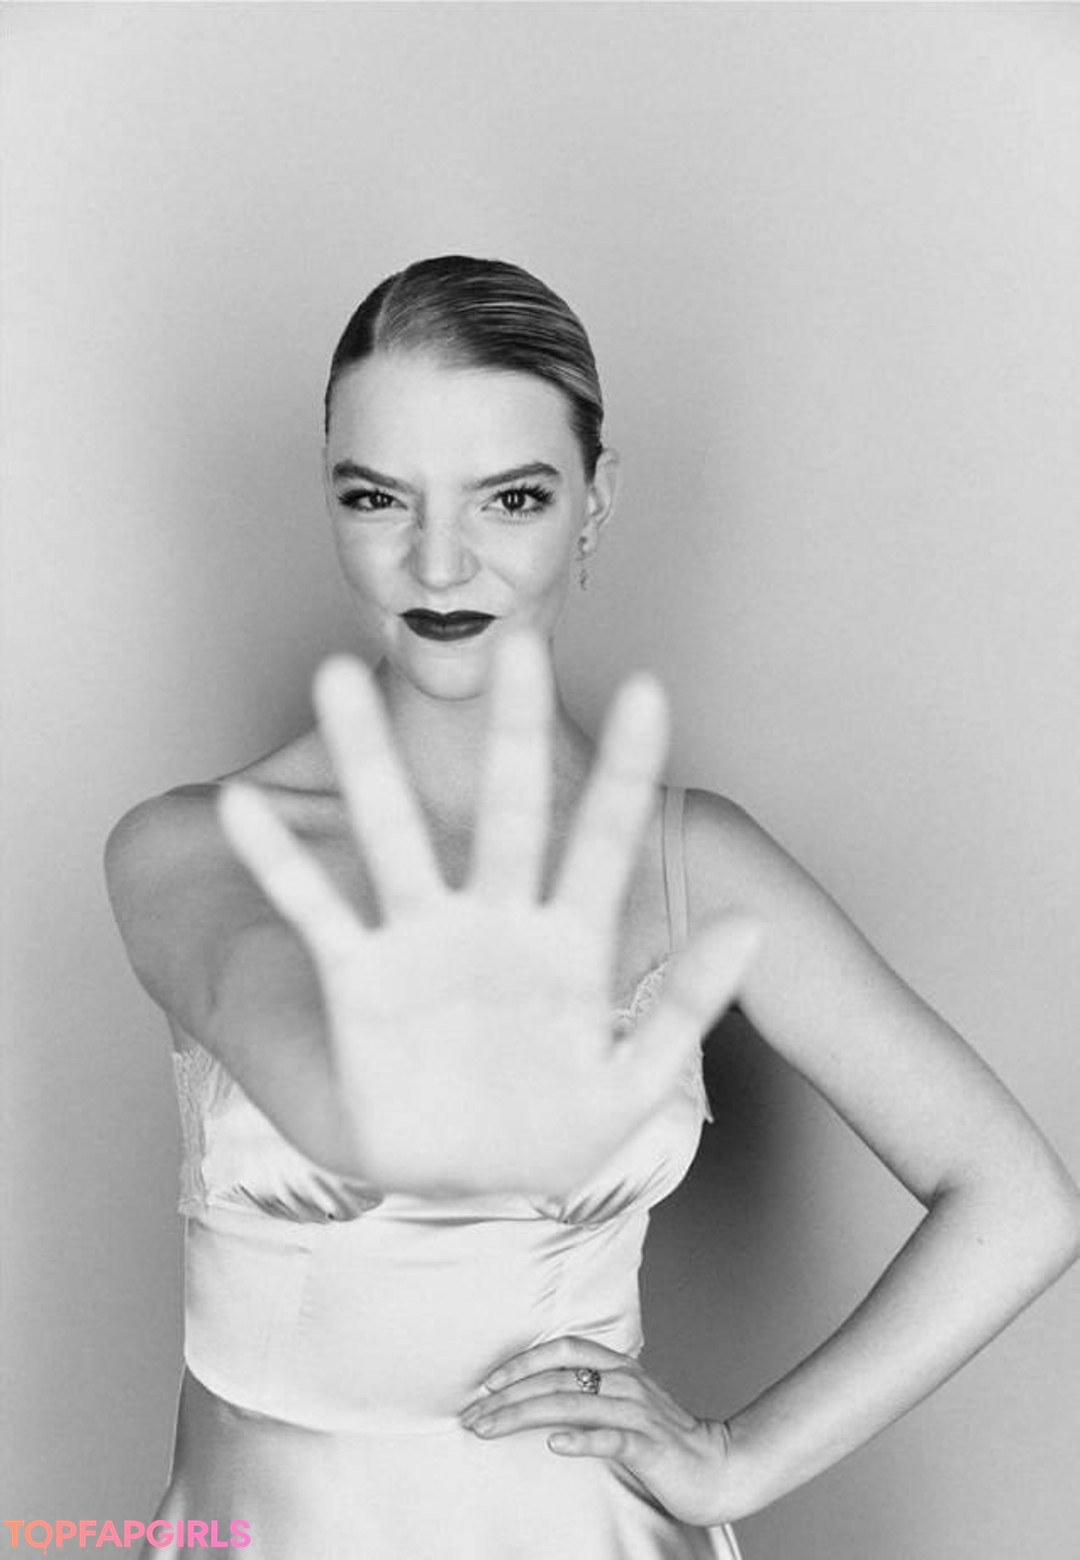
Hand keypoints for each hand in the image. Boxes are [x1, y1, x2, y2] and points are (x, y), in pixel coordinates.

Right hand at [217, 630, 758, 1198]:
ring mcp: (425, 942)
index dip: (628, 771)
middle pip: (508, 813)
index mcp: (569, 945)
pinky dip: (280, 865)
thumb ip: (688, 1006)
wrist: (465, 1176)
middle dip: (514, 734)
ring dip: (366, 762)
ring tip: (334, 678)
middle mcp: (496, 923)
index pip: (604, 841)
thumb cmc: (553, 1129)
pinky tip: (243, 810)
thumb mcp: (633, 1084)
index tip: (651, 691)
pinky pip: (315, 912)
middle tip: (518, 650)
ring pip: (395, 837)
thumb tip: (749, 925)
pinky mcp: (361, 978)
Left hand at [459, 1335, 735, 1527]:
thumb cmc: (664, 1439)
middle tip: (472, 1416)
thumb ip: (590, 1392)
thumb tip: (538, 1393)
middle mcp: (625, 1382)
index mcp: (618, 1367)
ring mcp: (638, 1413)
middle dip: (508, 1396)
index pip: (563, 1349)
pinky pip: (612, 1438)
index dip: (522, 1362)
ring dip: (524, 1416)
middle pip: (556, 1379)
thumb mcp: (624, 1405)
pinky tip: (554, 1444)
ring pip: (572, 1404)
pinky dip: (581, 1439)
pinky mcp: (651, 1446)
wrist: (719, 1467)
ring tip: (490, 1428)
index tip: (487, 1384)